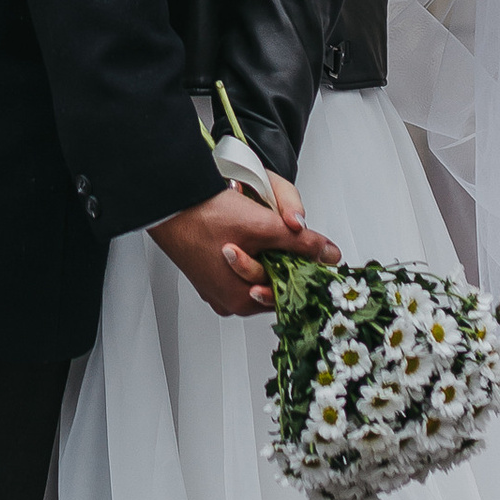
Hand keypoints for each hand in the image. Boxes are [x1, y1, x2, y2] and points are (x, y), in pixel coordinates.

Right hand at [147, 178, 335, 317]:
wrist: (169, 199)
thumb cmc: (206, 215)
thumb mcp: (263, 226)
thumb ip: (302, 243)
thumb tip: (331, 255)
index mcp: (241, 299)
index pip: (288, 290)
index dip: (301, 266)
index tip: (307, 247)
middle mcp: (227, 301)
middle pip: (271, 282)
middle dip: (279, 256)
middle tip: (274, 229)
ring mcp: (216, 288)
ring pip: (256, 272)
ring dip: (263, 250)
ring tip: (255, 225)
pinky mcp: (207, 273)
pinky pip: (237, 267)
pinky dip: (246, 248)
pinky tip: (241, 229)